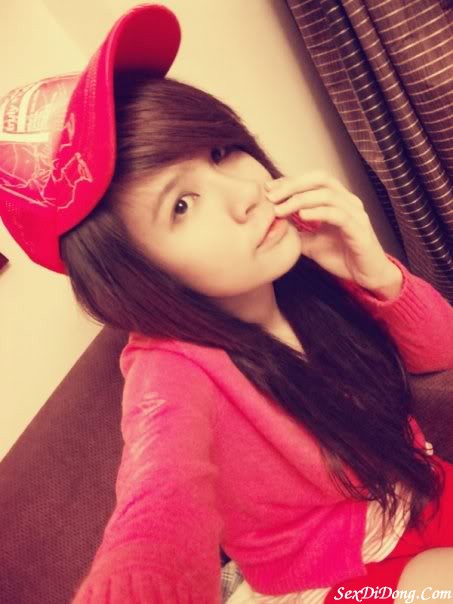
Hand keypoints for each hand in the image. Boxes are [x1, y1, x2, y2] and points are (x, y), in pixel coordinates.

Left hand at [265, 170, 395, 288]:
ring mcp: (355, 213)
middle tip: (271, 196)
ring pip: (327, 195)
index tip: (268, 188)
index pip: (312, 180)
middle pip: (320, 179)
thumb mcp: (311, 243)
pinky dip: (318, 212)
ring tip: (280, 209)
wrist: (365, 277)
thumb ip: (297, 231)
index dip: (290, 181)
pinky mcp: (359, 229)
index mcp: (338, 200)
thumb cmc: (341, 257)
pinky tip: (301, 216)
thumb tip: (275, 224)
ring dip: (300, 200)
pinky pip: (338, 215)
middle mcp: (348, 201)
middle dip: (293, 185)